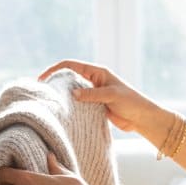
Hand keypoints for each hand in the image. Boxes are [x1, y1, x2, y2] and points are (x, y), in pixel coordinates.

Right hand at [40, 59, 156, 133]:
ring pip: (73, 92)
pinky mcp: (94, 107)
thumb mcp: (111, 95)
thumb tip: (72, 94)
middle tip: (43, 93)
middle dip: (56, 83)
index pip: (71, 66)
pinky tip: (63, 113)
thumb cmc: (131, 102)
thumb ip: (92, 94)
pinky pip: (78, 105)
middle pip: (69, 78)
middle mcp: (93, 81)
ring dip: (62, 96)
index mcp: (97, 72)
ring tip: (49, 103)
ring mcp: (93, 94)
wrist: (142, 118)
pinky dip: (71, 107)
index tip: (43, 78)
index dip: (55, 69)